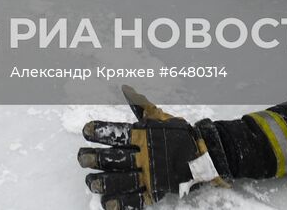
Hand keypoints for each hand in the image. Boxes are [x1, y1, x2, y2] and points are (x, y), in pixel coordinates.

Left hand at [79, 85, 223, 207]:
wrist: (204, 154)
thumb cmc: (177, 134)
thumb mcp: (159, 117)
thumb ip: (140, 105)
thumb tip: (126, 87)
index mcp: (144, 135)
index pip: (120, 133)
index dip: (102, 131)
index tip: (86, 130)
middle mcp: (146, 155)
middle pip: (118, 158)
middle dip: (98, 158)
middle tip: (82, 158)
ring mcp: (151, 174)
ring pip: (124, 180)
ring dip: (106, 182)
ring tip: (90, 182)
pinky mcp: (156, 190)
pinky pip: (138, 199)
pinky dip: (123, 203)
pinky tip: (108, 204)